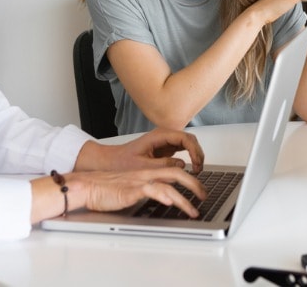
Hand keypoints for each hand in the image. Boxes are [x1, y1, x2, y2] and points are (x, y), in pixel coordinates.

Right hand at [71, 167, 207, 216]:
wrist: (87, 186)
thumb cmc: (105, 189)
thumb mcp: (131, 188)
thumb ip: (148, 190)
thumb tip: (164, 199)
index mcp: (146, 172)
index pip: (173, 170)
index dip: (189, 179)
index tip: (198, 190)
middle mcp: (145, 174)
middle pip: (177, 172)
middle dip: (195, 185)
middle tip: (204, 196)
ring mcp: (139, 181)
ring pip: (169, 183)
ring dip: (185, 198)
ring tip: (194, 210)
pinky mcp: (131, 190)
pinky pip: (152, 190)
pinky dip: (164, 195)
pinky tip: (171, 202)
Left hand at [75, 128, 203, 172]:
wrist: (108, 162)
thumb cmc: (120, 161)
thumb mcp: (142, 166)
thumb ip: (162, 166)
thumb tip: (181, 166)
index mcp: (159, 135)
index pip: (186, 138)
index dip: (195, 151)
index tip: (197, 165)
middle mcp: (163, 137)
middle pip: (190, 140)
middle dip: (198, 154)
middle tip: (199, 169)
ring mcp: (165, 143)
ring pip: (188, 146)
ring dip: (195, 157)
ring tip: (197, 171)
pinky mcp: (164, 151)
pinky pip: (181, 152)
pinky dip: (188, 160)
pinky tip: (189, 171)